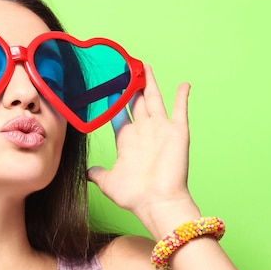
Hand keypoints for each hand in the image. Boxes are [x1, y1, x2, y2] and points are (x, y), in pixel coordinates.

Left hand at [87, 65, 198, 236]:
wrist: (157, 203)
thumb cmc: (135, 196)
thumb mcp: (108, 182)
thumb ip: (97, 173)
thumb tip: (87, 172)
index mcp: (127, 141)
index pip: (119, 114)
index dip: (114, 100)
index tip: (109, 86)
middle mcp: (144, 132)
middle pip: (136, 102)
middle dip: (131, 86)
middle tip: (126, 68)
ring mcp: (161, 130)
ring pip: (154, 99)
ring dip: (150, 83)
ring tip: (145, 67)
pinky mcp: (177, 132)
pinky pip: (180, 110)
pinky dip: (182, 96)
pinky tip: (184, 84)